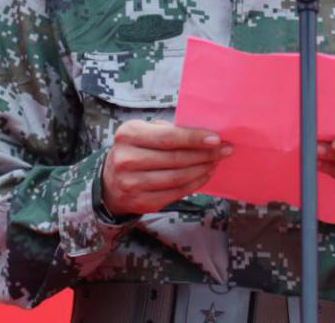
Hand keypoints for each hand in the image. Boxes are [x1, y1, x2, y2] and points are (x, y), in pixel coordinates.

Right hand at [101, 119, 232, 215]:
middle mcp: (126, 160)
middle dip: (205, 154)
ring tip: (216, 162)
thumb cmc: (136, 150)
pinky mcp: (141, 203)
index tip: (216, 138)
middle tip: (225, 150)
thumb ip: (169, 131)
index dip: (194, 138)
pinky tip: (205, 175)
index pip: (168, 137)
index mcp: (128, 135)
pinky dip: (195, 184)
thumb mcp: (144, 132)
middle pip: (175, 158)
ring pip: (178, 177)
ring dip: (202, 169)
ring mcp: (132, 184)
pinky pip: (176, 193)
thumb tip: (206, 134)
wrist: (110, 182)